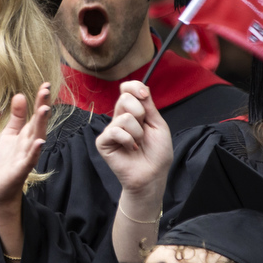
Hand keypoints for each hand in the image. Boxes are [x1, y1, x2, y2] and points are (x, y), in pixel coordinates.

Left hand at [0, 84, 51, 207]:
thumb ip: (17, 117)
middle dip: (42, 108)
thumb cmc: (6, 160)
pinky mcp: (20, 170)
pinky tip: (39, 143)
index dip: (40, 100)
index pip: (35, 115)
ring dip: (40, 125)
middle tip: (46, 91)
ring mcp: (26, 157)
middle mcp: (30, 144)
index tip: (46, 85)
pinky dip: (34, 152)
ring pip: (36, 139)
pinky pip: (29, 160)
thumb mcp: (9, 134)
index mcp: (27, 135)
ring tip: (44, 110)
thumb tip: (20, 95)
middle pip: (38, 124)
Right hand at [97, 81, 171, 197]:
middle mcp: (120, 118)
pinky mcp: (103, 142)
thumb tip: (143, 87)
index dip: (135, 87)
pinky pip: (115, 131)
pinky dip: (128, 140)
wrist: (153, 175)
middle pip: (124, 98)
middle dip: (140, 113)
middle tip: (144, 129)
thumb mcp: (158, 125)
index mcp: (133, 112)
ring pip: (124, 117)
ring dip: (138, 133)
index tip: (145, 95)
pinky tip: (131, 149)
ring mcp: (111, 130)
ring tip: (138, 144)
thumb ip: (149, 106)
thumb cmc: (157, 153)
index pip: (127, 89)